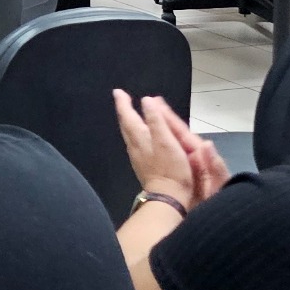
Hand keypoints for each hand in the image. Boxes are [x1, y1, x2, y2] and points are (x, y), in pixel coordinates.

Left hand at [115, 90, 225, 204]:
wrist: (168, 197)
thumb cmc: (170, 168)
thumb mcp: (165, 140)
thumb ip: (155, 120)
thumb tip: (146, 101)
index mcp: (139, 136)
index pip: (127, 116)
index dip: (123, 103)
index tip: (118, 92)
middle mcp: (134, 145)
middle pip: (126, 125)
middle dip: (124, 111)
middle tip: (123, 100)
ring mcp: (137, 156)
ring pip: (129, 134)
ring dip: (129, 122)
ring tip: (130, 114)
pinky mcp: (142, 166)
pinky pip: (135, 143)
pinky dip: (135, 133)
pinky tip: (139, 136)